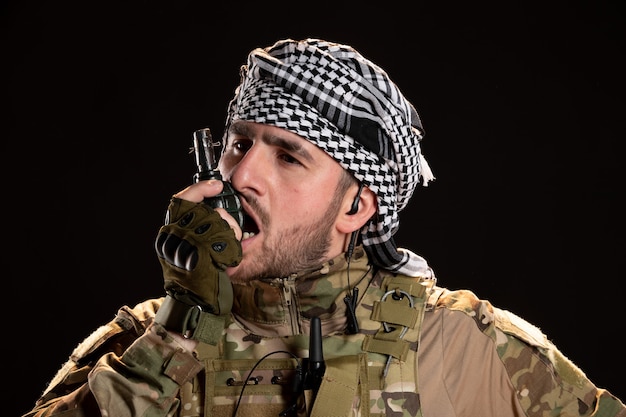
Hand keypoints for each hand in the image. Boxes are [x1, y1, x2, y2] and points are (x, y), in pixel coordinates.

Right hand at [155, 181, 241, 314]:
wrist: (194, 306)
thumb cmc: (196, 279)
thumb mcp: (189, 249)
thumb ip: (196, 228)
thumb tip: (213, 206)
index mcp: (168, 234)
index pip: (180, 200)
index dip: (199, 189)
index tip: (217, 185)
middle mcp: (173, 237)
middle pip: (205, 210)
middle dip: (223, 218)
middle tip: (231, 231)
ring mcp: (186, 246)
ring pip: (217, 223)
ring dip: (230, 233)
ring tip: (228, 250)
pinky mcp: (202, 257)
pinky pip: (224, 240)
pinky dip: (232, 248)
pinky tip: (228, 259)